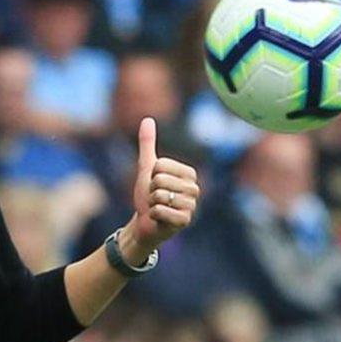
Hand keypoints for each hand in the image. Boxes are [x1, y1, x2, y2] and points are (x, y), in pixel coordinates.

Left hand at [122, 117, 199, 263]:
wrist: (145, 223)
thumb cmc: (148, 195)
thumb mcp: (146, 167)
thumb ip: (148, 144)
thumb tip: (147, 119)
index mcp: (189, 173)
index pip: (161, 165)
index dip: (152, 175)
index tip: (156, 184)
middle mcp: (194, 188)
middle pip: (160, 180)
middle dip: (152, 190)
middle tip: (156, 198)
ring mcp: (191, 206)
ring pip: (159, 196)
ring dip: (152, 204)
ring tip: (158, 208)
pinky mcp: (185, 221)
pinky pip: (160, 211)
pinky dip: (153, 215)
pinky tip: (159, 218)